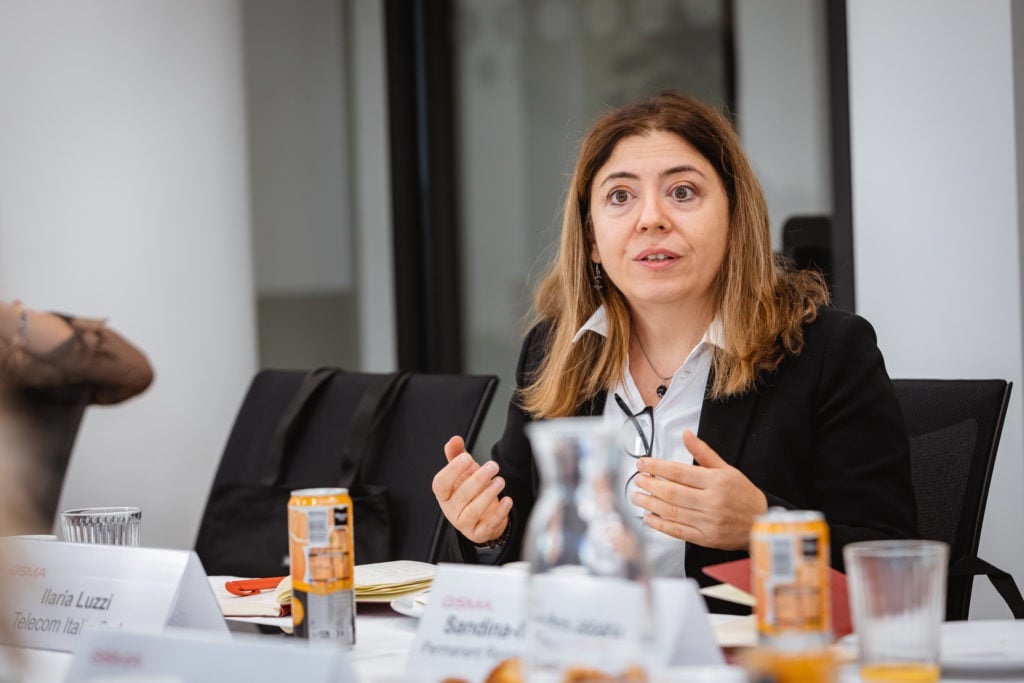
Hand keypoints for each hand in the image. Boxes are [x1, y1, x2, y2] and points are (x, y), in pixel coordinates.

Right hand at [431, 436, 512, 544]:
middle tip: (493, 466)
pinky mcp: (479, 533)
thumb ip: (457, 455)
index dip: (452, 471)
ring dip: (488, 494)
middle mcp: (451, 509)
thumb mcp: (463, 472)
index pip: (441, 484)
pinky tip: (507, 500)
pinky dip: (499, 513)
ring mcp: (464, 523)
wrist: (482, 515)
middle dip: (478, 479)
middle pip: (462, 495)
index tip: (466, 458)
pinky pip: (488, 525)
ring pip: (474, 510)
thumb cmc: (470, 491)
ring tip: (500, 481)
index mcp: (444, 494)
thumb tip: (454, 439)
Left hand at [630, 429, 766, 549]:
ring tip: (636, 496)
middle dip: (649, 485)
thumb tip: (686, 434)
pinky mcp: (705, 538)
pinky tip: (648, 518)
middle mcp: (711, 501)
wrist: (760, 524)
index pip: (679, 472)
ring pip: (672, 511)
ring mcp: (708, 521)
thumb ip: (703, 452)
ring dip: (650, 503)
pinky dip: (660, 525)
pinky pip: (678, 531)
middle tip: (637, 480)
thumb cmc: (743, 495)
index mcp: (716, 481)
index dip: (656, 467)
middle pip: (672, 492)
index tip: (642, 464)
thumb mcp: (727, 469)